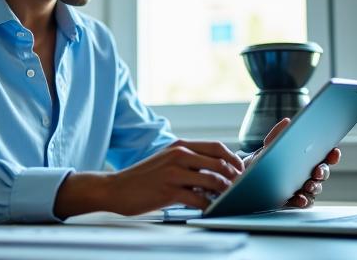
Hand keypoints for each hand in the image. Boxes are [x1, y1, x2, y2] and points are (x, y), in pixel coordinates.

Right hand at [53, 139, 244, 218]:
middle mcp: (179, 155)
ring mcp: (174, 172)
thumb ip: (189, 162)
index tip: (241, 171)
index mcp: (180, 146)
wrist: (115, 188)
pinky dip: (208, 205)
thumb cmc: (143, 178)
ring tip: (228, 200)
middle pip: (219, 162)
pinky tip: (210, 209)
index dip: (233, 159)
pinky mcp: (169, 191)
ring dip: (225, 192)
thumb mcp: (166, 161)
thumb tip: (215, 172)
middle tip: (240, 188)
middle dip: (234, 177)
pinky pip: (198, 198)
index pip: (217, 147)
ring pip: (212, 180)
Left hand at [243, 118, 340, 208]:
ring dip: (314, 186)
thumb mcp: (268, 146)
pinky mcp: (296, 200)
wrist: (248, 176)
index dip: (332, 154)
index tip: (333, 151)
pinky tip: (300, 198)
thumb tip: (287, 121)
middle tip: (317, 172)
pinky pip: (306, 202)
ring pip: (316, 187)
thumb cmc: (263, 159)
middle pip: (323, 172)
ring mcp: (304, 187)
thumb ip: (278, 134)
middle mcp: (308, 173)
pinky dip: (305, 200)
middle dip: (322, 172)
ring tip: (308, 185)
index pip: (325, 156)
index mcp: (307, 158)